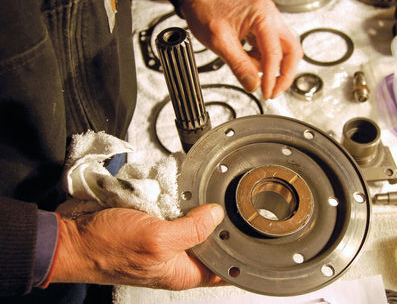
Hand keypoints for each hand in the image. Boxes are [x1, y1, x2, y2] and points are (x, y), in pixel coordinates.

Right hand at [51, 204, 224, 289]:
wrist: (75, 237)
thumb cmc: (108, 248)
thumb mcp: (158, 239)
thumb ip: (192, 230)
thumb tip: (216, 216)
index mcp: (183, 271)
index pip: (223, 269)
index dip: (240, 254)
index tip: (253, 234)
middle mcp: (176, 260)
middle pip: (212, 243)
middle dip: (221, 225)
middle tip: (230, 204)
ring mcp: (164, 242)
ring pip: (194, 225)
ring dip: (199, 210)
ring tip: (208, 195)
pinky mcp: (153, 226)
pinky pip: (175, 213)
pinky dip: (180, 202)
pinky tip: (184, 192)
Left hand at [180, 0, 302, 99]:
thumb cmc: (206, 10)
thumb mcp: (220, 42)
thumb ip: (239, 65)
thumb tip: (253, 85)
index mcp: (263, 15)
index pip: (275, 53)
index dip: (272, 78)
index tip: (267, 93)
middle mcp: (271, 16)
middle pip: (291, 51)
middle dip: (284, 75)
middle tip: (273, 92)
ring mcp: (269, 21)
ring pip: (284, 51)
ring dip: (271, 67)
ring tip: (251, 72)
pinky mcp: (263, 28)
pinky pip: (271, 49)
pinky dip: (262, 60)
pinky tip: (248, 61)